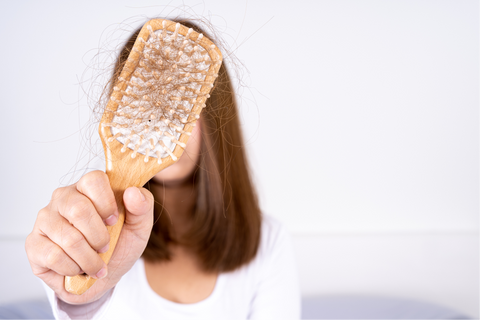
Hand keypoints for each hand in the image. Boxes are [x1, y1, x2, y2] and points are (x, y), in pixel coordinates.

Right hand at [25, 170, 153, 303]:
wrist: (104, 276)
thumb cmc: (120, 244)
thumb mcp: (139, 226)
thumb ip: (143, 206)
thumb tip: (133, 192)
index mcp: (88, 188)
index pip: (93, 180)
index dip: (107, 203)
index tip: (114, 221)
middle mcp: (63, 198)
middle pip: (78, 209)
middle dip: (99, 236)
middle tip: (105, 246)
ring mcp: (45, 219)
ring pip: (68, 237)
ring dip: (89, 258)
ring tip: (96, 263)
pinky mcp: (34, 244)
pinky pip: (53, 256)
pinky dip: (73, 268)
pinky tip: (78, 268)